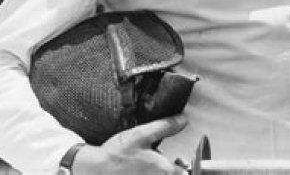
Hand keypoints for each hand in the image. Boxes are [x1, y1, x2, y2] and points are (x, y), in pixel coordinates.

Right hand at [72, 115, 187, 173]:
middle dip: (180, 170)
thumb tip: (183, 120)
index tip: (193, 160)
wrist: (95, 171)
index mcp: (164, 171)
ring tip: (159, 166)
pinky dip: (154, 173)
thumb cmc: (117, 155)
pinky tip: (147, 170)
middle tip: (179, 162)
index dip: (194, 166)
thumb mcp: (142, 134)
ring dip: (169, 170)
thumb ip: (165, 127)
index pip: (189, 172)